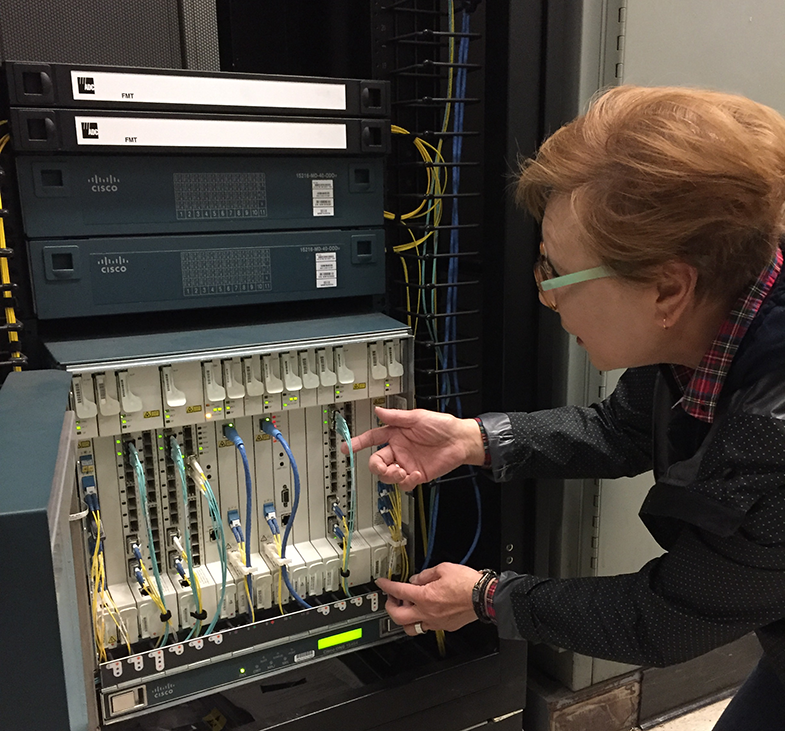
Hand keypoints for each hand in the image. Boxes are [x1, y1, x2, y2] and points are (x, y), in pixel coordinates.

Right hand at [342, 407, 484, 489]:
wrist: (460, 441)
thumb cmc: (442, 425)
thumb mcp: (417, 417)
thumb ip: (396, 417)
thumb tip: (378, 410)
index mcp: (395, 434)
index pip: (372, 438)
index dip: (358, 442)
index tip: (347, 447)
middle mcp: (398, 450)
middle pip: (376, 462)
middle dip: (376, 467)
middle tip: (384, 467)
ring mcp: (406, 463)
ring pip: (387, 475)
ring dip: (391, 475)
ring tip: (402, 471)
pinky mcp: (416, 475)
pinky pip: (404, 484)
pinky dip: (407, 481)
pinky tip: (416, 474)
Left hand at [376, 563, 480, 634]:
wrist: (484, 597)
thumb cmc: (467, 584)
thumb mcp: (443, 569)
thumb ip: (426, 574)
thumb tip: (417, 578)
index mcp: (424, 597)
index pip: (398, 592)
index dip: (386, 586)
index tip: (382, 583)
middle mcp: (427, 612)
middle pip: (398, 617)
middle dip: (390, 607)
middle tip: (392, 599)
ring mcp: (436, 622)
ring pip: (412, 628)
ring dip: (405, 618)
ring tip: (407, 608)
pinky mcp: (446, 627)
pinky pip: (428, 627)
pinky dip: (422, 620)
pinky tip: (426, 611)